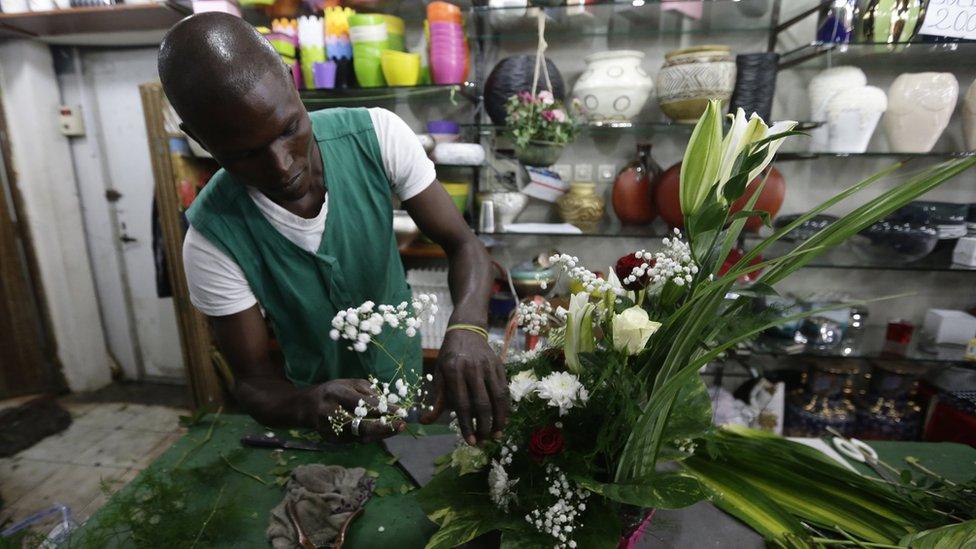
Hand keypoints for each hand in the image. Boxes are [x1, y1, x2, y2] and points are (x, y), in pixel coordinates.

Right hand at [308, 379, 405, 442]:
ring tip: (396, 428)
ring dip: (380, 433)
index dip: (383, 409)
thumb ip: (369, 392)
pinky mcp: (331, 440)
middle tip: (402, 426)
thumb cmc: (334, 391)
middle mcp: (331, 412)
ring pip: (359, 436)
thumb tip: (390, 403)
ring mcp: (329, 429)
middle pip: (360, 425)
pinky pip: (355, 440)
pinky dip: (369, 436)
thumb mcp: (349, 384)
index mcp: (336, 393)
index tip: (401, 412)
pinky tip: (380, 431)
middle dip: (384, 427)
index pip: (363, 403)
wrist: (307, 406)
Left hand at [421, 330, 508, 444]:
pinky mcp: (500, 365)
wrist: (466, 331)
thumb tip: (425, 421)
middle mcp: (472, 368)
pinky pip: (505, 390)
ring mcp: (488, 366)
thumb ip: (436, 399)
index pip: (461, 404)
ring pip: (498, 398)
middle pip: (482, 404)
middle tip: (483, 441)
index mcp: (453, 371)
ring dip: (499, 420)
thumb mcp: (439, 374)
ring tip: (496, 435)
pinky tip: (503, 420)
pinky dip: (506, 407)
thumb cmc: (449, 356)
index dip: (466, 424)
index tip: (469, 441)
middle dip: (483, 426)